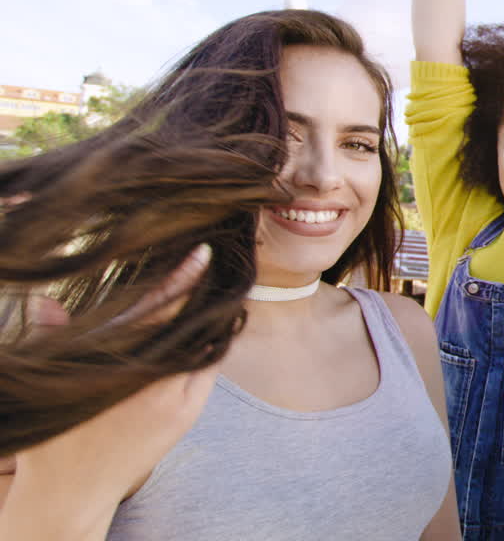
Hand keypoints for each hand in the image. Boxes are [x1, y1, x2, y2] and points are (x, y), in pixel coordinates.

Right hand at [2, 245, 214, 510]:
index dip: (181, 281)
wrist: (70, 496)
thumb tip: (45, 300)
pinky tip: (209, 322)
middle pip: (192, 327)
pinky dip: (208, 344)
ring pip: (206, 346)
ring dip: (209, 318)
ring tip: (213, 285)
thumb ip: (53, 338)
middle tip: (211, 262)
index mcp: (118, 372)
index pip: (160, 314)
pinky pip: (206, 368)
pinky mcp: (187, 417)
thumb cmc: (51, 438)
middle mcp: (154, 386)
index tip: (202, 253)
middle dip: (202, 294)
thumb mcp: (47, 383)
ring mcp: (177, 403)